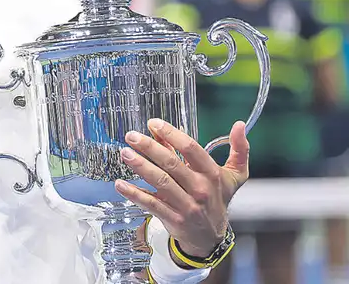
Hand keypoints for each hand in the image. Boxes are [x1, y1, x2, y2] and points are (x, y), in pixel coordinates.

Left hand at [115, 118, 248, 258]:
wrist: (211, 238)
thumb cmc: (218, 199)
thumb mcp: (235, 176)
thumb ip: (239, 149)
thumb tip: (239, 124)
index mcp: (212, 174)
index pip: (191, 149)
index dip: (171, 134)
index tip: (153, 123)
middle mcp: (200, 189)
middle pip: (171, 163)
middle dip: (149, 147)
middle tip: (131, 136)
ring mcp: (186, 205)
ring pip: (160, 182)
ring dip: (140, 166)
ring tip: (125, 153)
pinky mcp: (173, 218)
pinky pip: (151, 204)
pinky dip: (134, 194)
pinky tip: (120, 184)